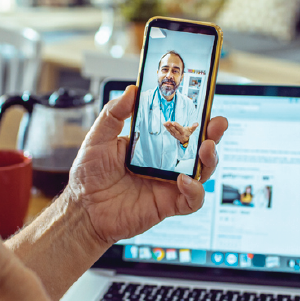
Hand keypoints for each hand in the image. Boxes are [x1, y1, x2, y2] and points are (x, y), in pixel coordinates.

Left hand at [68, 85, 227, 244]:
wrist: (83, 210)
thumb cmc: (89, 176)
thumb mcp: (98, 137)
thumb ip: (114, 113)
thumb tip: (131, 91)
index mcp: (152, 143)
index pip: (180, 126)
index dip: (195, 115)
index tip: (203, 102)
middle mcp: (165, 162)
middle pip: (198, 147)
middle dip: (213, 134)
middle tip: (216, 124)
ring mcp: (168, 183)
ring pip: (202, 171)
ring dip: (210, 159)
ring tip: (206, 148)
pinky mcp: (168, 204)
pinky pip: (192, 200)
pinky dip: (194, 191)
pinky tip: (184, 180)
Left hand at [162, 120, 198, 144]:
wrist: (185, 140)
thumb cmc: (188, 133)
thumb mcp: (192, 130)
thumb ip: (194, 127)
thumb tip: (197, 123)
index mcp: (183, 132)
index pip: (180, 129)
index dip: (177, 126)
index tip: (174, 123)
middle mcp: (179, 134)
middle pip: (174, 130)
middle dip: (171, 126)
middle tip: (168, 122)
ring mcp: (175, 134)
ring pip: (171, 130)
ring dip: (167, 126)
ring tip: (165, 123)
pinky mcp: (172, 134)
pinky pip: (169, 131)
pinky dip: (166, 127)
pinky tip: (164, 124)